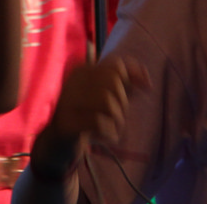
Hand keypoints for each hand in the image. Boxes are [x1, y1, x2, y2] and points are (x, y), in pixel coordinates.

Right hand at [33, 58, 148, 180]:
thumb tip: (147, 80)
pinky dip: (110, 132)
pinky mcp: (66, 123)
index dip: (134, 76)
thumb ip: (127, 83)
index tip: (145, 88)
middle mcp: (72, 81)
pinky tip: (107, 136)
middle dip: (124, 101)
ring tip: (114, 128)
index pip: (116, 65)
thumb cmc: (88, 115)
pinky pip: (98, 122)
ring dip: (118, 119)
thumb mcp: (109, 96)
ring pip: (107, 101)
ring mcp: (67, 101)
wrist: (59, 141)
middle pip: (113, 81)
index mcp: (83, 70)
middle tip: (119, 116)